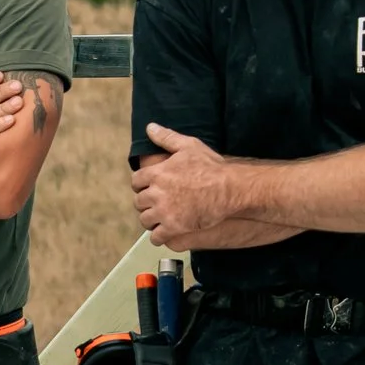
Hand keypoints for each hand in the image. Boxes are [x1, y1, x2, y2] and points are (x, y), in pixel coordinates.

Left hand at [131, 124, 235, 249]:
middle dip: (146, 203)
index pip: (136, 181)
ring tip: (160, 219)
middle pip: (139, 202)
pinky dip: (159, 236)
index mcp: (157, 173)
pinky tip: (165, 233)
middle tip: (156, 204)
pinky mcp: (174, 227)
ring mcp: (164, 211)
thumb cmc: (211, 167)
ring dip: (151, 220)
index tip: (148, 188)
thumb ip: (167, 137)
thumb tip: (150, 127)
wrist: (228, 189)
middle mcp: (156, 193)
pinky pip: (157, 237)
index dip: (142, 185)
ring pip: (145, 220)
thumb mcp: (189, 146)